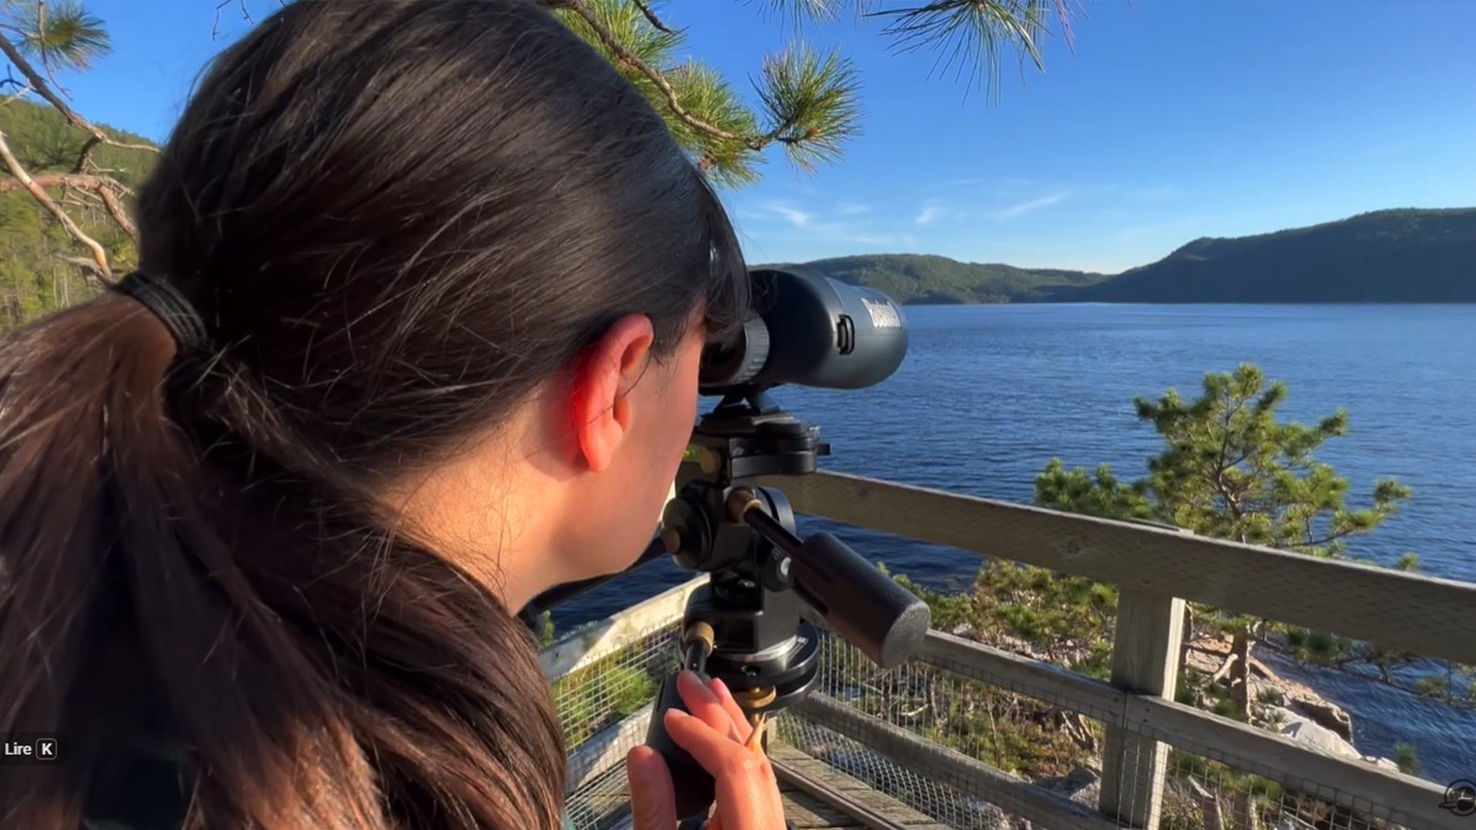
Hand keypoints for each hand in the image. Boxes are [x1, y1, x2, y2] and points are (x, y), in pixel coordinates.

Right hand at [627, 671, 786, 829]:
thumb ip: (654, 809)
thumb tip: (642, 756)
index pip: (735, 768)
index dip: (701, 735)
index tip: (671, 717)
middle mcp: (769, 826)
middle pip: (753, 757)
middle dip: (719, 714)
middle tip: (691, 684)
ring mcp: (770, 825)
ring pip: (760, 765)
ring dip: (732, 725)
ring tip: (711, 692)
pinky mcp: (762, 826)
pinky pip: (757, 779)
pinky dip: (737, 750)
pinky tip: (721, 734)